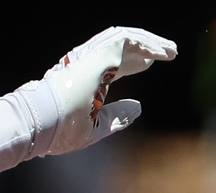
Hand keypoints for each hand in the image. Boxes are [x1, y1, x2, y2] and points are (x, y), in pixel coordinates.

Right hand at [17, 27, 177, 156]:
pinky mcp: (99, 54)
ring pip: (127, 38)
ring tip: (171, 50)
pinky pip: (128, 40)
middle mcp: (88, 63)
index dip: (133, 62)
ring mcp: (92, 56)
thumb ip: (116, 117)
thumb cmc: (61, 131)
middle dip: (147, 47)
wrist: (45, 122)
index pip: (113, 63)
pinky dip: (147, 44)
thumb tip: (139, 108)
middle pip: (123, 47)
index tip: (150, 64)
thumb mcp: (95, 128)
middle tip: (170, 52)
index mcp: (85, 79)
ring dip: (151, 42)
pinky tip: (162, 53)